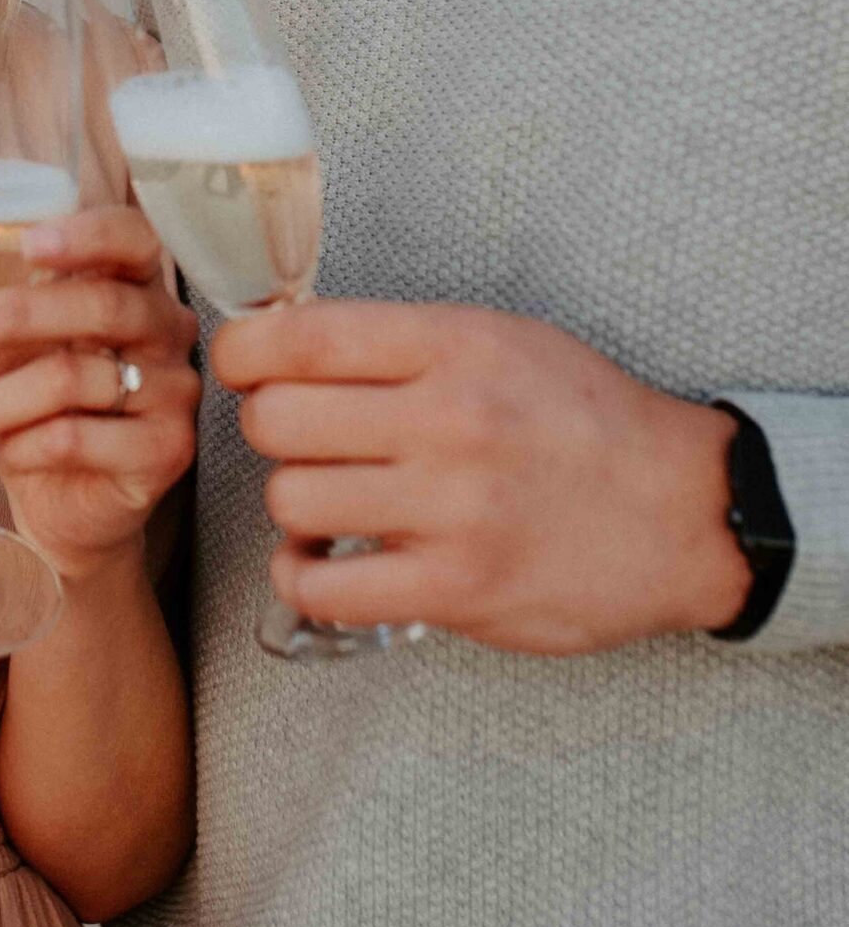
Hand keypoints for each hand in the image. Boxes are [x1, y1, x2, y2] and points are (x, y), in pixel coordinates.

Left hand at [0, 207, 199, 585]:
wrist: (70, 508)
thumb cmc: (41, 409)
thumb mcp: (17, 347)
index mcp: (137, 283)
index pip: (132, 238)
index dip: (86, 235)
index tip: (27, 244)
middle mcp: (167, 329)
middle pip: (99, 304)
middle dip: (8, 315)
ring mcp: (174, 390)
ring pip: (72, 378)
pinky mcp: (166, 450)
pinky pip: (76, 438)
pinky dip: (21, 446)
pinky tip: (0, 455)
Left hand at [214, 299, 750, 653]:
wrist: (684, 512)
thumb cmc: (584, 421)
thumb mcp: (503, 340)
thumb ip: (403, 343)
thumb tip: (287, 344)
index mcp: (455, 346)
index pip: (303, 337)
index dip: (244, 352)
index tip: (243, 366)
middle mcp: (449, 422)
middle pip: (278, 420)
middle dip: (268, 428)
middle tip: (298, 438)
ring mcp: (452, 510)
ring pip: (291, 500)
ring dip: (292, 504)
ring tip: (325, 500)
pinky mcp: (458, 589)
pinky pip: (325, 589)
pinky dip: (303, 578)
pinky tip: (322, 564)